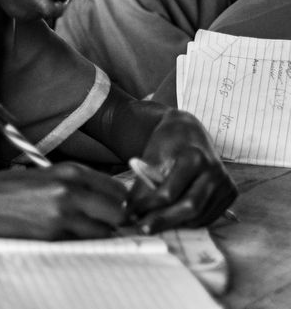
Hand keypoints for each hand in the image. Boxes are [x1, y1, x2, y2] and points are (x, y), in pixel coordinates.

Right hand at [0, 163, 127, 239]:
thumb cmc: (5, 188)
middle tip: (105, 223)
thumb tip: (105, 201)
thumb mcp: (45, 175)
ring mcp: (62, 214)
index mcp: (70, 171)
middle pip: (118, 212)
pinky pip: (82, 243)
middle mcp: (70, 190)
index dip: (120, 202)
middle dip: (115, 220)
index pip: (117, 189)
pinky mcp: (53, 235)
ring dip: (98, 234)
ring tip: (82, 230)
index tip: (117, 208)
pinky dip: (80, 242)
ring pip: (104, 232)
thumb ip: (76, 185)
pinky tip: (65, 235)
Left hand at [126, 111, 236, 232]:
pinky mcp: (230, 193)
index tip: (130, 212)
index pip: (170, 192)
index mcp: (194, 158)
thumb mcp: (150, 157)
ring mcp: (226, 183)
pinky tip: (172, 218)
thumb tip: (130, 214)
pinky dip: (189, 221)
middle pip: (189, 207)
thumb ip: (143, 185)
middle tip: (142, 228)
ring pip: (200, 216)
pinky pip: (208, 216)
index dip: (148, 206)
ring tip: (154, 223)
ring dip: (175, 224)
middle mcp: (215, 171)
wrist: (189, 132)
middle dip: (163, 221)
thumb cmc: (167, 143)